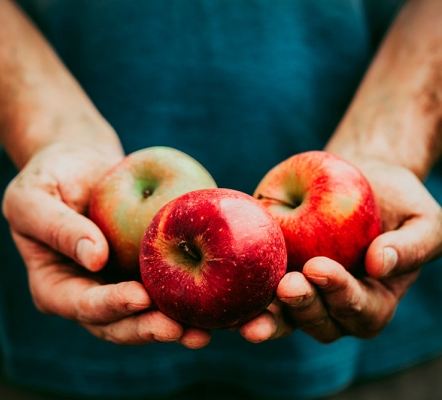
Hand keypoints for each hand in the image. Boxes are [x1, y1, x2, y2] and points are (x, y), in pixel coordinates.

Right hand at [2, 142, 210, 347]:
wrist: (81, 165)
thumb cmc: (49, 177)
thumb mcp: (33, 197)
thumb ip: (57, 227)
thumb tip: (95, 258)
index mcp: (55, 287)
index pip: (82, 305)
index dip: (110, 305)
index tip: (139, 297)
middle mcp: (89, 294)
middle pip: (118, 323)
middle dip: (148, 329)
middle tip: (180, 329)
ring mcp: (118, 285)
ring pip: (146, 315)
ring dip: (174, 326)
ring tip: (203, 332)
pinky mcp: (145, 271)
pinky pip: (165, 288)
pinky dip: (188, 299)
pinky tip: (214, 302)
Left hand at [239, 159, 441, 342]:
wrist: (356, 178)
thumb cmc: (395, 200)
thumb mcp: (422, 220)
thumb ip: (412, 246)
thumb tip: (380, 264)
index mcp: (373, 300)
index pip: (360, 310)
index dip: (341, 295)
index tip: (320, 268)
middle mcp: (335, 305)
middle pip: (320, 323)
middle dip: (303, 308)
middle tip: (288, 284)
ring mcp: (303, 294)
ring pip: (285, 319)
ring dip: (269, 318)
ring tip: (250, 313)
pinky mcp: (275, 276)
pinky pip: (258, 295)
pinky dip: (243, 300)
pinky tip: (227, 296)